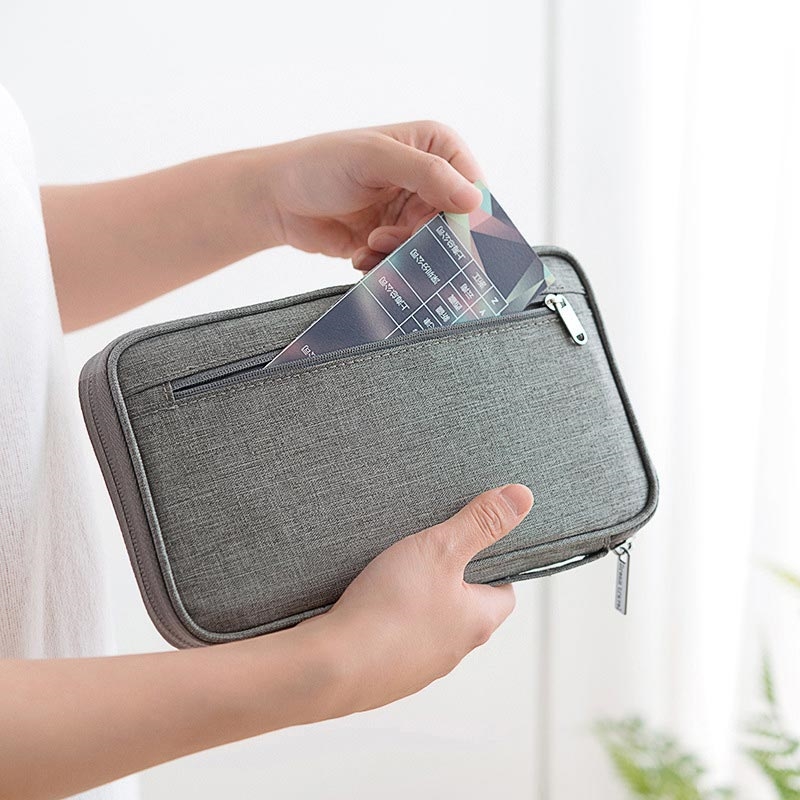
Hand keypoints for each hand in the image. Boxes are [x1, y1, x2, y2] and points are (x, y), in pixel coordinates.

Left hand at [258, 120, 483, 271]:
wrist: (276, 200)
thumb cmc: (319, 166)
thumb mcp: (374, 160)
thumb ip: (427, 174)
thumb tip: (474, 200)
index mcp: (437, 147)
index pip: (473, 190)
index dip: (460, 219)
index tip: (434, 235)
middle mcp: (431, 180)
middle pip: (454, 227)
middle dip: (423, 241)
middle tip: (387, 239)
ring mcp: (413, 212)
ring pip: (432, 250)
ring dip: (401, 254)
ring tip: (371, 242)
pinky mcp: (395, 240)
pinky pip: (408, 263)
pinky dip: (386, 265)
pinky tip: (361, 253)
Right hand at [302, 484, 533, 715]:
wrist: (333, 666)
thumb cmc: (391, 609)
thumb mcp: (441, 549)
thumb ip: (480, 522)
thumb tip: (522, 497)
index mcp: (477, 622)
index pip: (504, 593)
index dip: (494, 567)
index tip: (476, 545)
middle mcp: (453, 651)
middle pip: (464, 610)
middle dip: (450, 582)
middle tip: (430, 553)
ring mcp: (417, 668)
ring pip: (427, 628)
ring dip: (416, 604)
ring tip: (394, 574)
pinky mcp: (383, 676)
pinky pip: (393, 643)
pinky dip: (386, 624)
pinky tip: (366, 605)